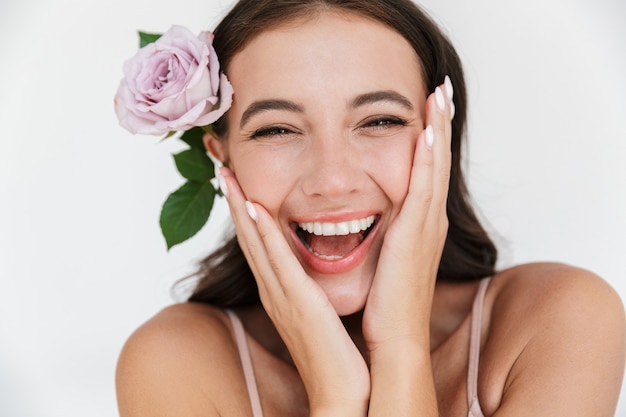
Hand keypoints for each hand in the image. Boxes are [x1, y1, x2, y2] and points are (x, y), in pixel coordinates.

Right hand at [218, 168, 369, 414]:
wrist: (341, 394)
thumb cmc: (335, 357)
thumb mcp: (319, 317)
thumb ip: (311, 293)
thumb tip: (314, 273)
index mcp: (281, 293)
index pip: (258, 246)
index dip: (244, 215)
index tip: (238, 184)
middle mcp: (274, 291)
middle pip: (248, 239)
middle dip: (233, 203)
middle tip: (222, 169)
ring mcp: (281, 296)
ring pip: (255, 243)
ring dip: (239, 208)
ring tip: (227, 177)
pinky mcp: (296, 302)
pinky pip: (277, 261)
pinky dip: (263, 233)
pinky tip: (255, 208)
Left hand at [363, 79, 453, 350]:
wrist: (394, 342)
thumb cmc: (386, 307)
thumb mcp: (385, 264)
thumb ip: (382, 240)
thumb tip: (367, 224)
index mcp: (419, 228)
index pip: (426, 174)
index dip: (431, 141)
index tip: (428, 110)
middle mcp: (429, 222)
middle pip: (436, 163)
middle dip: (440, 124)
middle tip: (441, 90)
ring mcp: (427, 227)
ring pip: (435, 167)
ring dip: (438, 129)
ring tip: (439, 95)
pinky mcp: (417, 236)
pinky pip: (424, 188)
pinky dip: (428, 158)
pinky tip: (428, 131)